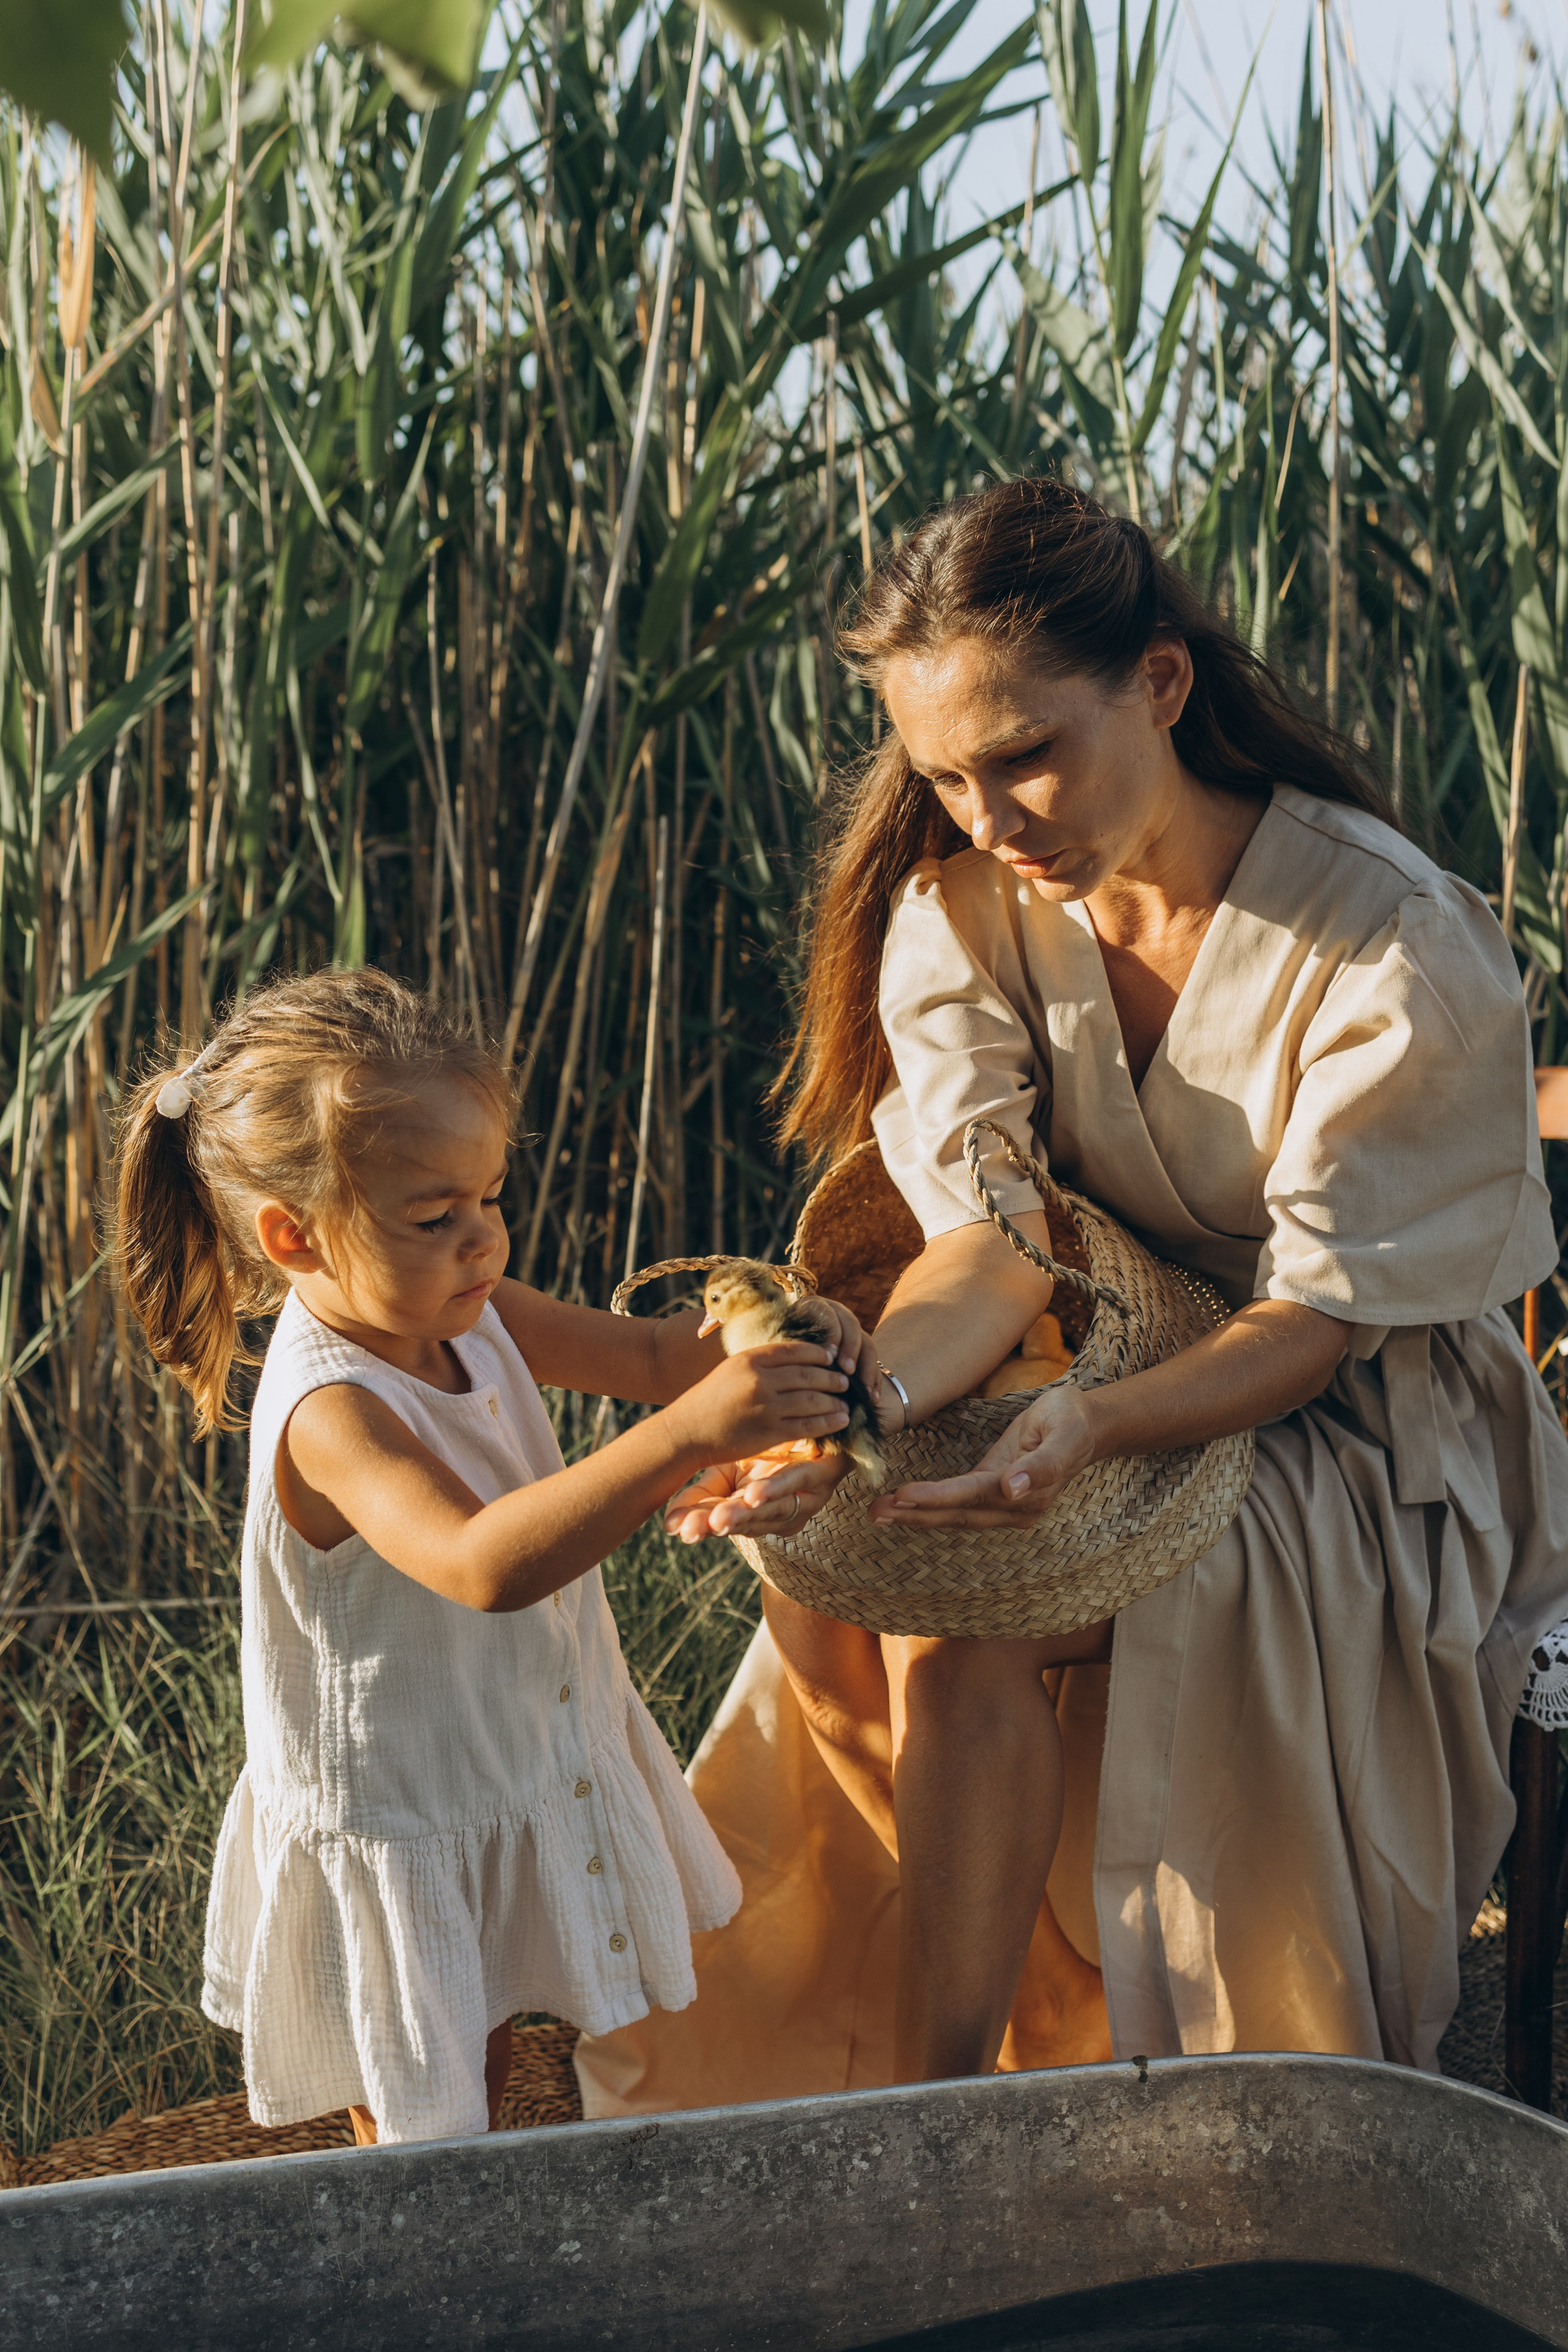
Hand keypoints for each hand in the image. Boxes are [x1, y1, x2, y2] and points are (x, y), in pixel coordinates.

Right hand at [663, 1342, 848, 1469]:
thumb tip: (794, 1362)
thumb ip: (760, 1364)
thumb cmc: (708, 1401)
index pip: (795, 1350)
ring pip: (812, 1400)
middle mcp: (759, 1379)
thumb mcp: (731, 1371)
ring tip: (846, 1404)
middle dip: (832, 1378)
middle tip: (845, 1382)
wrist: (686, 1431)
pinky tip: (840, 1421)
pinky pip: (807, 1425)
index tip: (831, 1357)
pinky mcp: (769, 1432)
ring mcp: (765, 1406)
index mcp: (750, 1359)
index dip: (819, 1353)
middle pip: (809, 1374)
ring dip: (834, 1402)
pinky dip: (827, 1423)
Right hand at [665, 1443, 849, 1542]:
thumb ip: (700, 1498)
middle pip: (745, 1522)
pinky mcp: (824, 1479)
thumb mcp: (725, 1473)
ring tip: (720, 1517)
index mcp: (751, 1515)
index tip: (675, 1531)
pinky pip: (796, 1485)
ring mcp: (803, 1501)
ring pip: (769, 1509)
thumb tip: (667, 1526)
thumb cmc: (764, 1451)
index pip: (721, 1523)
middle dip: (717, 1525)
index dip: (698, 1526)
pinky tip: (753, 1493)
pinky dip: (774, 1490)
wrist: (814, 1422)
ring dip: (744, 1513)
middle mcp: (778, 1515)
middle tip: (692, 1530)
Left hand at [784, 1294, 878, 1400]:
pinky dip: (874, 1379)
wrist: (787, 1348)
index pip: (827, 1313)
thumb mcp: (778, 1345)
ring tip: (864, 1391)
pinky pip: (872, 1360)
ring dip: (867, 1367)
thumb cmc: (775, 1348)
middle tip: (847, 1371)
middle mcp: (836, 1313)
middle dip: (851, 1349)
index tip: (831, 1354)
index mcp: (813, 1307)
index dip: (831, 1332)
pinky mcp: (860, 1346)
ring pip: (866, 1342)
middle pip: (851, 1325)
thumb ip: (788, 1349)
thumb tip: (796, 1362)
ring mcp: (850, 1329)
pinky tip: (873, 1397)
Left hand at [867, 1386, 1097, 1527]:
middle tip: (876, 1511)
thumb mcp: (1065, 1432)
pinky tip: (902, 1505)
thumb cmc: (1073, 1421)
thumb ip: (1043, 1463)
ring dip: (915, 1515)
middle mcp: (1016, 1507)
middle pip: (958, 1513)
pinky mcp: (994, 1494)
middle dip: (915, 1513)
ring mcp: (1005, 1505)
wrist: (1086, 1426)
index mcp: (1031, 1492)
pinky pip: (958, 1506)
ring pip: (954, 1515)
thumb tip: (1013, 1488)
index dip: (939, 1497)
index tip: (905, 1495)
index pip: (975, 1495)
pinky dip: (929, 1507)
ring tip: (877, 1512)